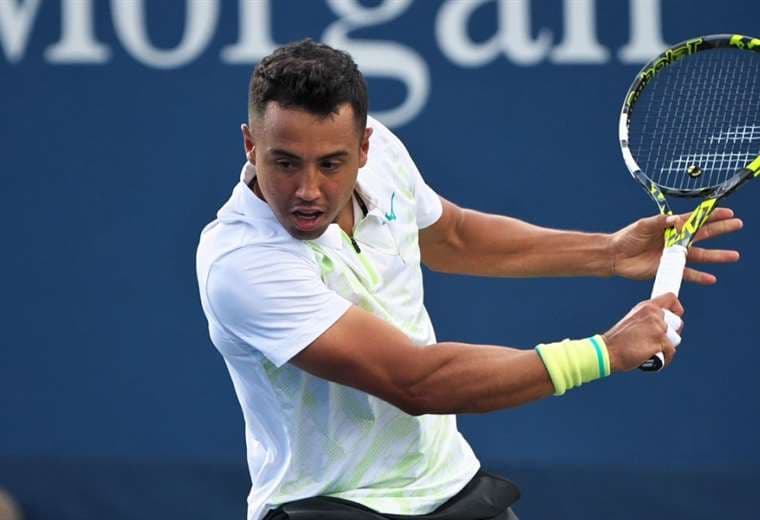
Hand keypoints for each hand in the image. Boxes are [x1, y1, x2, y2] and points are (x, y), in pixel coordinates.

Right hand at [602, 293, 684, 371]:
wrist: (608, 351)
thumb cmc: (618, 340)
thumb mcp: (632, 320)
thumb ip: (647, 318)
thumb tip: (662, 325)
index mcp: (646, 306)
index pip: (671, 298)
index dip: (676, 309)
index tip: (674, 318)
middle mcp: (653, 313)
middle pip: (677, 322)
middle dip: (672, 334)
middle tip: (658, 341)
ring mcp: (658, 327)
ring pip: (674, 339)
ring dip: (666, 347)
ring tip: (652, 351)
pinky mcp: (660, 341)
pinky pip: (671, 351)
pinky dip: (665, 358)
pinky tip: (653, 359)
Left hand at [610, 208, 741, 283]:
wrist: (615, 256)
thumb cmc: (627, 237)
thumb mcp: (643, 225)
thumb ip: (661, 222)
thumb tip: (679, 220)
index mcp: (670, 226)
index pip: (694, 219)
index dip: (710, 215)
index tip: (727, 212)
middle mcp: (675, 240)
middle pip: (702, 234)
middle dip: (720, 230)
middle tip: (738, 225)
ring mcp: (673, 255)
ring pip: (700, 255)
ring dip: (717, 256)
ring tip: (734, 255)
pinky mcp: (668, 269)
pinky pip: (687, 274)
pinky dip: (699, 277)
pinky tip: (711, 278)